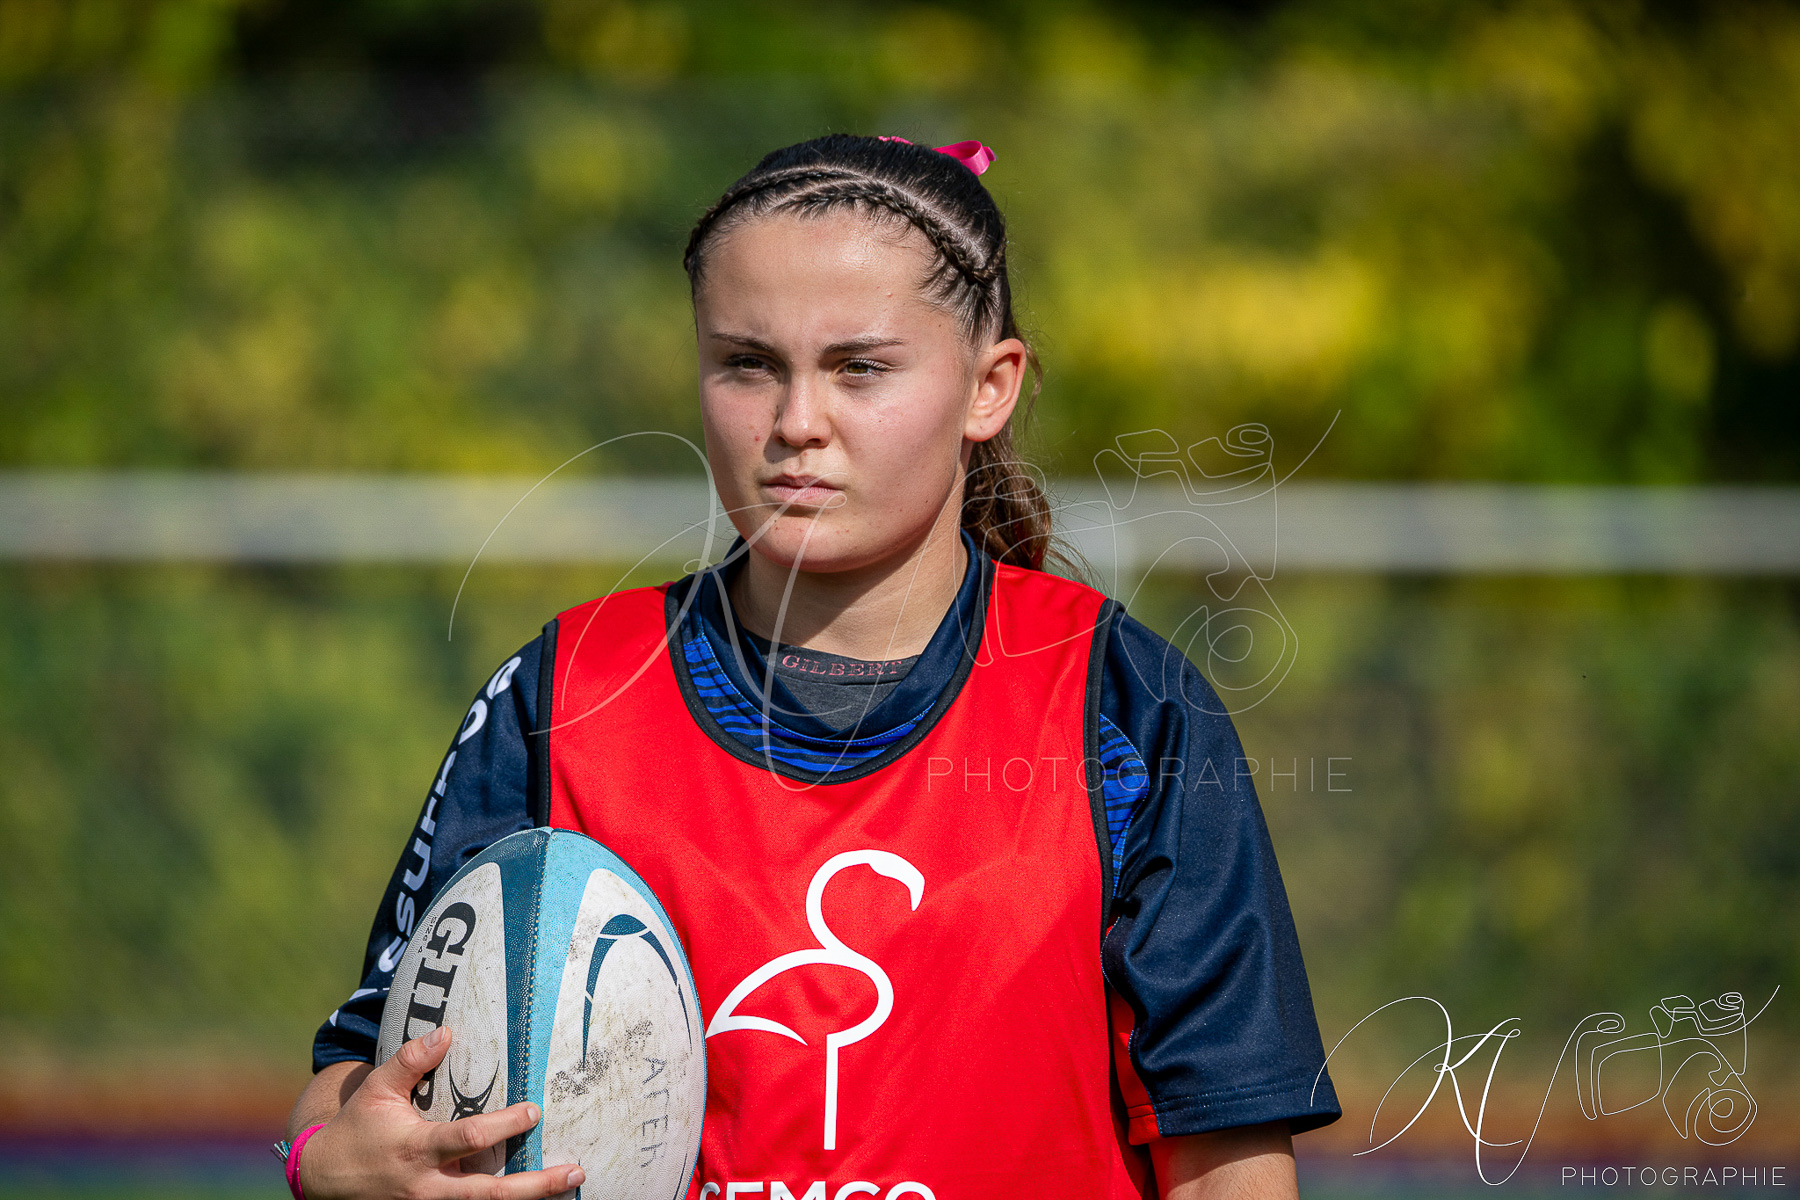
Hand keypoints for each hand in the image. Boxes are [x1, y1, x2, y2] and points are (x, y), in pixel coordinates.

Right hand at [297, 1026, 585, 1199]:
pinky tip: (536, 1197)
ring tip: (568, 1183)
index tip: (534, 1110)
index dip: (505, 1126)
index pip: (469, 1139)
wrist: (323, 1179)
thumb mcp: (377, 1090)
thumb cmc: (357, 1129)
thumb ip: (410, 1060)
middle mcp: (426, 1187)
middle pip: (488, 1193)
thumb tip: (446, 1032)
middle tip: (574, 1168)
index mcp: (416, 1149)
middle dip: (534, 1185)